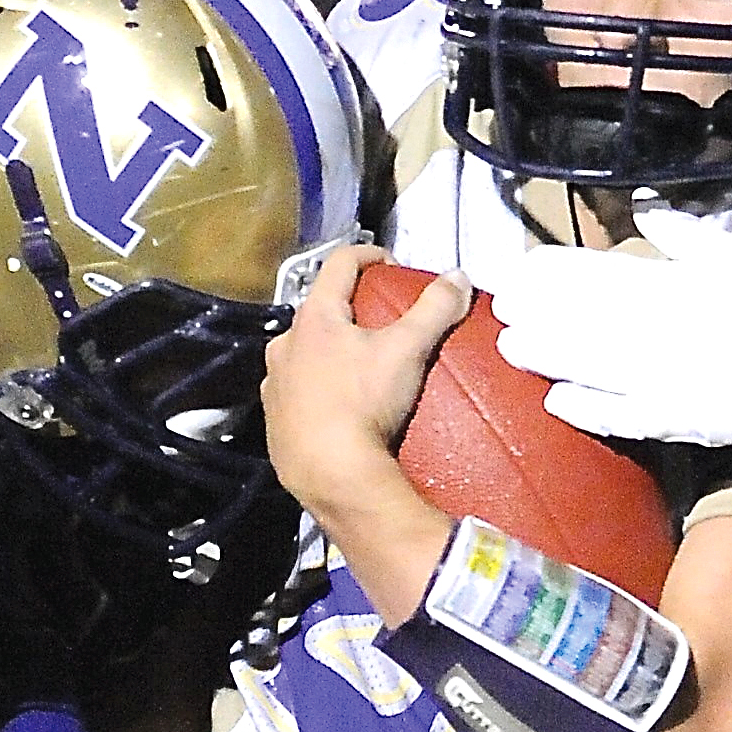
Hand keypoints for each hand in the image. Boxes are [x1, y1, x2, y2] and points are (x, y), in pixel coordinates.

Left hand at [259, 245, 460, 520]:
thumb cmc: (361, 406)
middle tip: (382, 323)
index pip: (339, 265)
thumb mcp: (407, 350)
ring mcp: (276, 385)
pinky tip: (346, 408)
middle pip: (320, 312)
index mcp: (313, 319)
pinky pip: (300, 395)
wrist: (332, 475)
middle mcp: (285, 347)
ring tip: (365, 370)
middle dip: (351, 312)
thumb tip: (455, 280)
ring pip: (306, 355)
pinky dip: (321, 392)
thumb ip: (434, 309)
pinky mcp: (276, 422)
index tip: (388, 263)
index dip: (368, 256)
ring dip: (332, 354)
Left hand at [493, 206, 731, 448]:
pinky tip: (556, 402)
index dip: (559, 272)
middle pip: (587, 317)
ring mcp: (669, 376)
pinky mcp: (682, 419)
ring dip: (551, 356)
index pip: (603, 273)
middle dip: (541, 310)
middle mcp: (665, 328)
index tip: (525, 268)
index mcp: (678, 285)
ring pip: (594, 364)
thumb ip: (688, 236)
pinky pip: (625, 416)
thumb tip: (647, 211)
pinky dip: (590, 409)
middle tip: (503, 305)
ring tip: (512, 347)